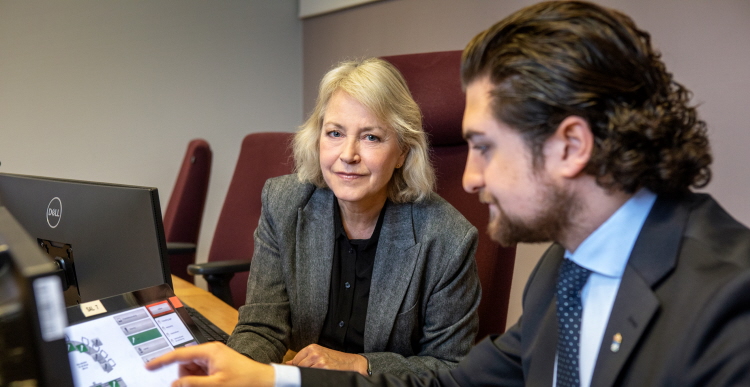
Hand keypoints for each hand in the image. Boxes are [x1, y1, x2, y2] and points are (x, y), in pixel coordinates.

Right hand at [146, 342, 274, 386]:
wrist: (263, 381)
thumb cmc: (244, 380)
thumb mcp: (216, 385)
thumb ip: (192, 383)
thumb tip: (175, 383)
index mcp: (209, 351)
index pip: (179, 354)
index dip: (162, 360)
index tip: (148, 366)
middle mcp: (210, 352)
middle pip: (185, 364)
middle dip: (185, 377)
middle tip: (199, 385)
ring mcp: (214, 359)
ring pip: (192, 371)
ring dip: (193, 380)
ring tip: (210, 384)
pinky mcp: (217, 366)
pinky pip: (201, 374)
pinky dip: (200, 381)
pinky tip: (210, 385)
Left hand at [286, 344, 367, 374]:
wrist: (352, 363)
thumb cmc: (335, 360)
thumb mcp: (319, 354)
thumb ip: (303, 358)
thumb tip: (287, 364)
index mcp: (312, 348)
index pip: (295, 361)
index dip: (297, 368)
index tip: (301, 372)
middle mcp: (314, 353)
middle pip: (298, 367)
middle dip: (302, 372)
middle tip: (312, 373)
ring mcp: (319, 362)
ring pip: (304, 373)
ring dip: (308, 376)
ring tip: (317, 374)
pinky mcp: (324, 369)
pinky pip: (311, 377)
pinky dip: (313, 378)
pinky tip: (320, 377)